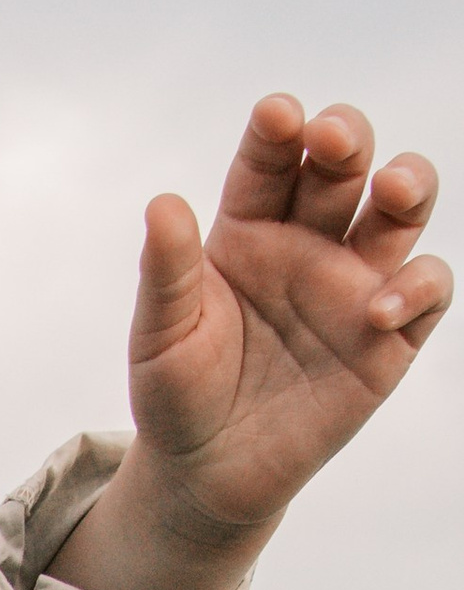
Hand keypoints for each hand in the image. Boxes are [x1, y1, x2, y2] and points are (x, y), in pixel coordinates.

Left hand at [54, 97, 449, 589]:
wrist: (207, 475)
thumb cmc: (179, 395)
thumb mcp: (161, 336)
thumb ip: (166, 272)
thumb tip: (162, 204)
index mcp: (249, 228)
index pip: (270, 160)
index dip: (278, 130)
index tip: (277, 114)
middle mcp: (308, 242)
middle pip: (345, 166)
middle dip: (346, 138)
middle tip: (331, 140)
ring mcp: (353, 284)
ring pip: (402, 209)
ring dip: (408, 184)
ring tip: (390, 190)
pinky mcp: (390, 336)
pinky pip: (427, 289)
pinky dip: (418, 285)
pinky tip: (379, 307)